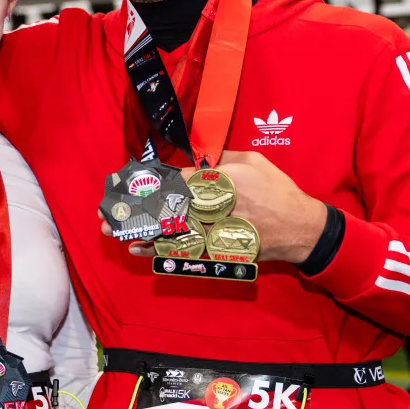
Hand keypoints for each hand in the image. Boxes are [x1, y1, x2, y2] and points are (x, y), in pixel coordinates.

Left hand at [97, 151, 326, 264]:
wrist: (300, 229)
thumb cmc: (278, 190)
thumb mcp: (253, 161)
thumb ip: (222, 157)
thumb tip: (197, 157)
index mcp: (220, 182)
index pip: (176, 181)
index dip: (149, 182)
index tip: (130, 182)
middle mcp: (212, 208)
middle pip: (164, 208)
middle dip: (135, 209)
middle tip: (109, 210)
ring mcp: (213, 232)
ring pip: (168, 232)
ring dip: (139, 232)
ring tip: (114, 231)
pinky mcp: (217, 249)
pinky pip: (181, 251)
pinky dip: (158, 251)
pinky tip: (139, 250)